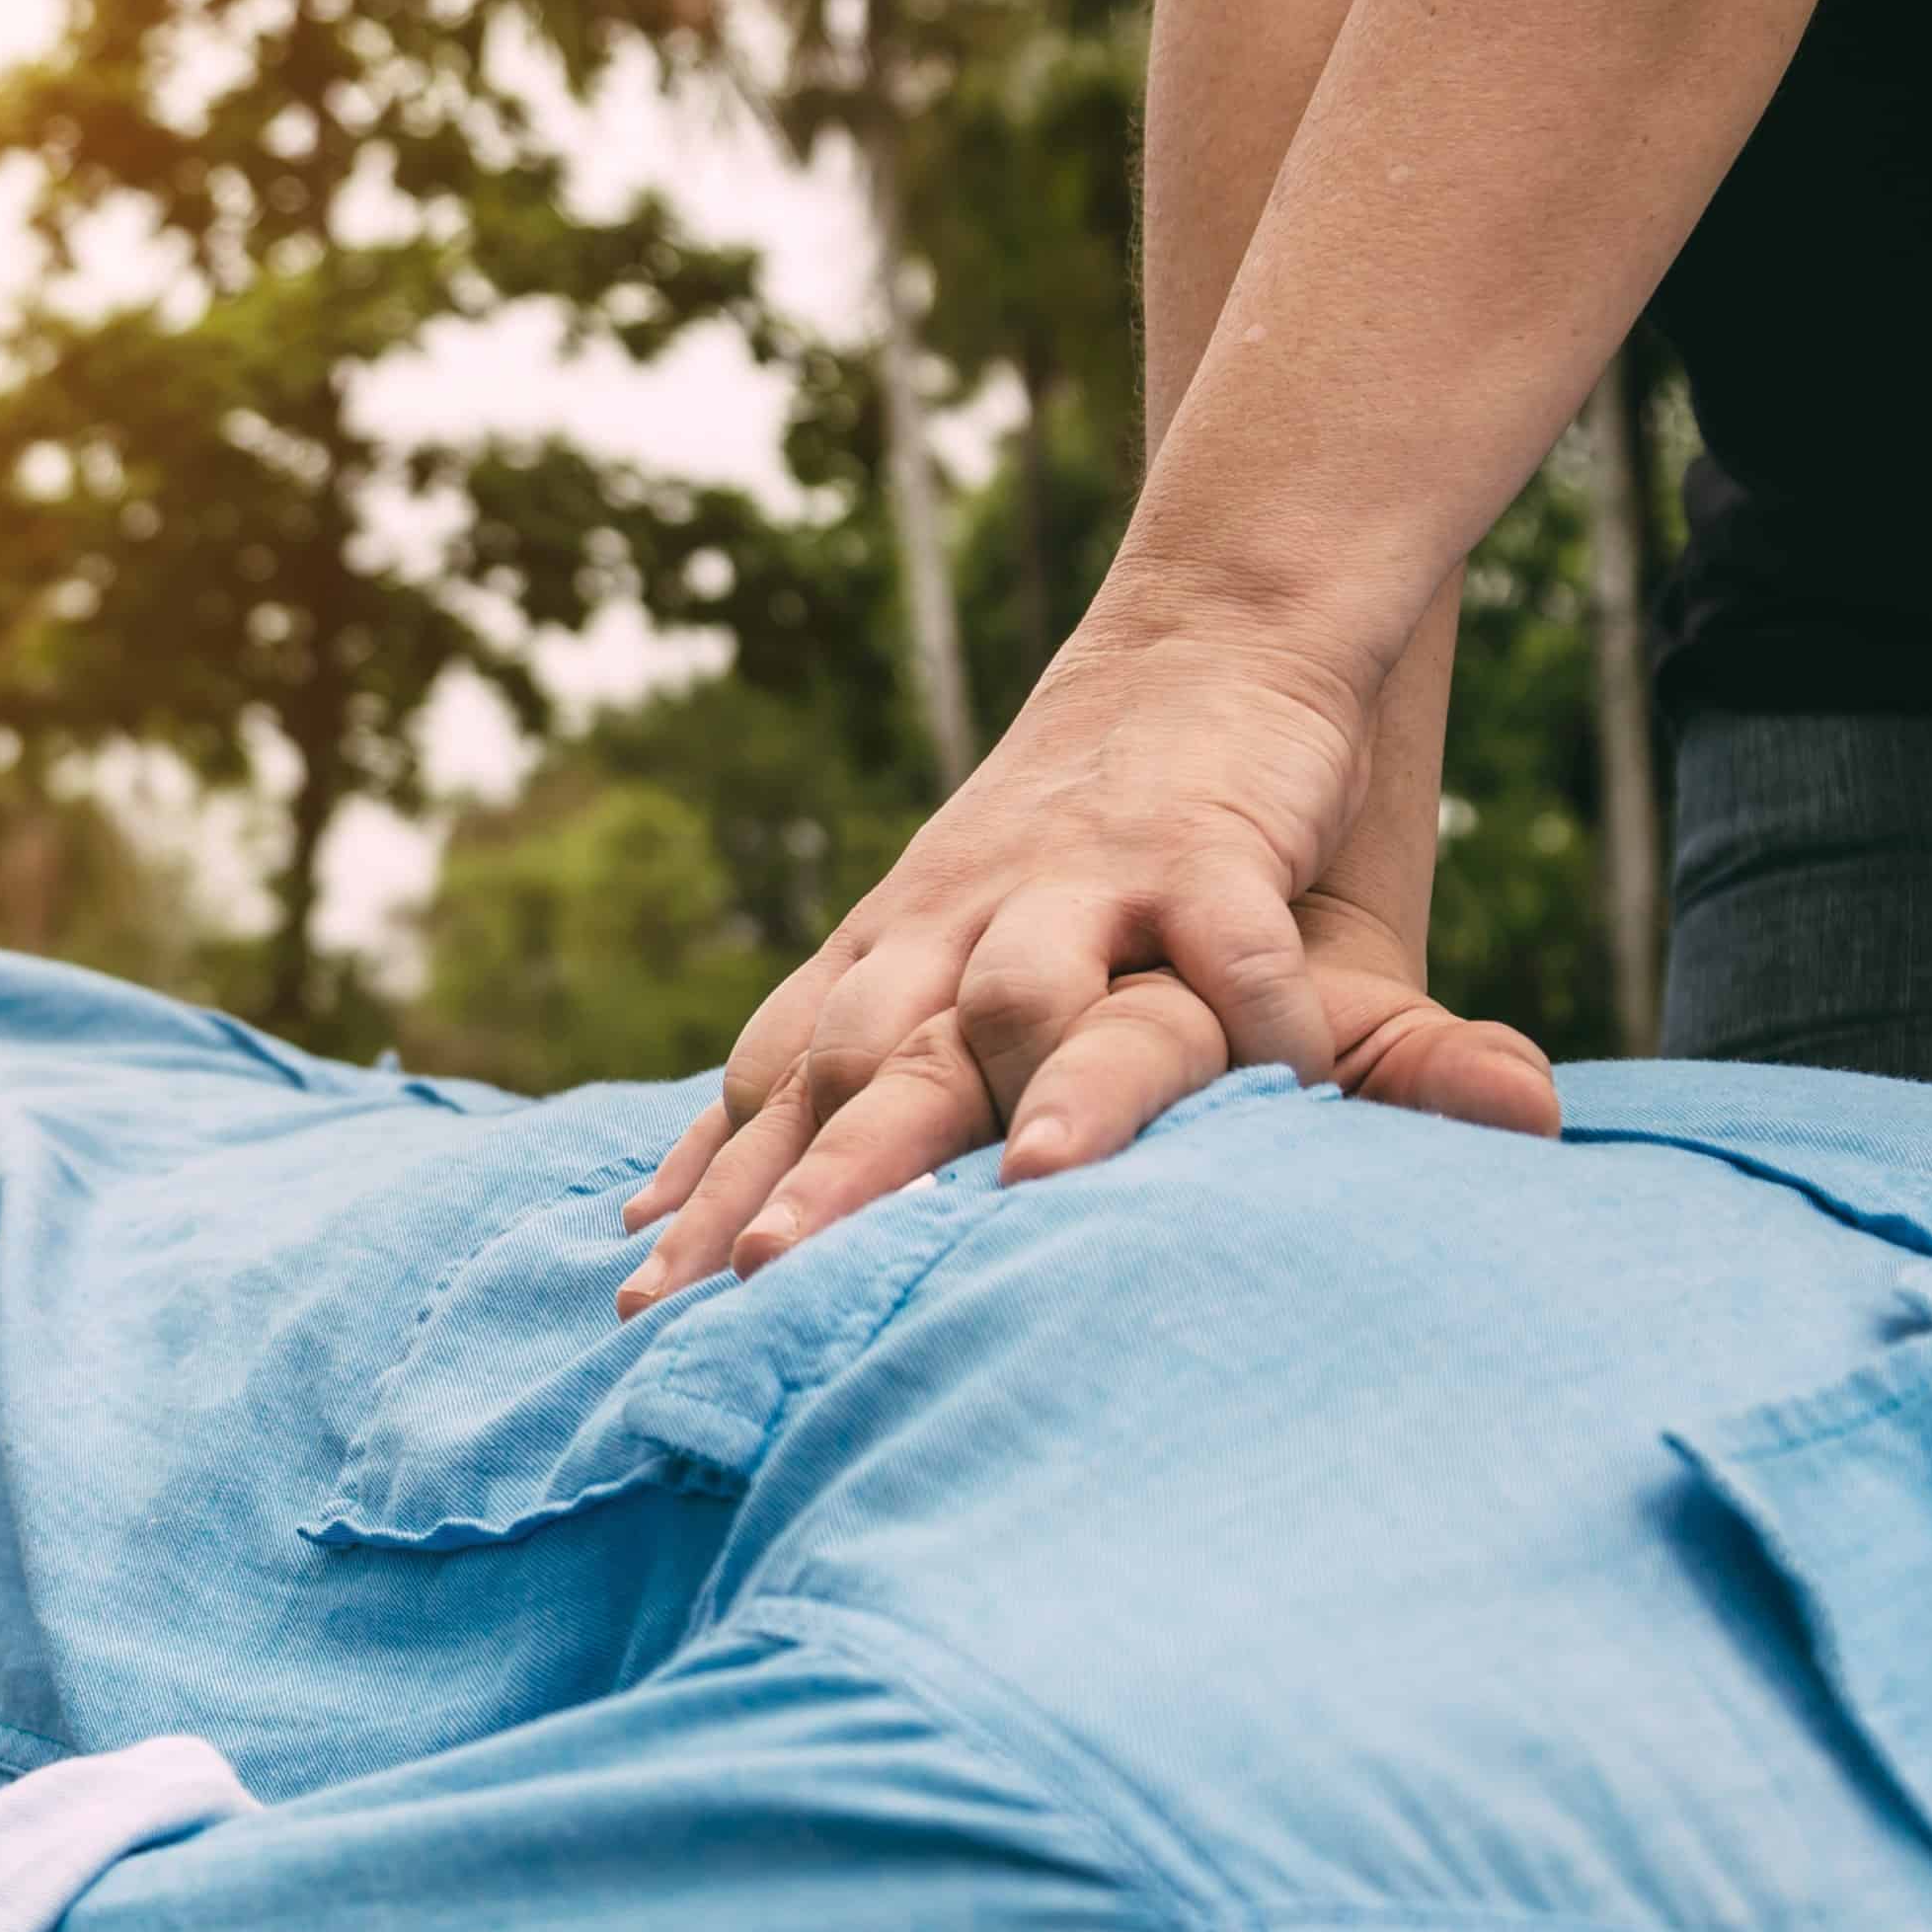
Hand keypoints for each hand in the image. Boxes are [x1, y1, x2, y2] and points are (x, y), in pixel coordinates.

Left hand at [621, 882, 1560, 1315]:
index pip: (775, 1081)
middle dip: (814, 1172)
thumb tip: (663, 1203)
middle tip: (763, 1279)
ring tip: (1025, 1194)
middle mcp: (956, 921)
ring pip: (1021, 994)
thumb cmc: (1063, 825)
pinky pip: (1227, 942)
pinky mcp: (1205, 848)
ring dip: (1021, 1085)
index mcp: (887, 951)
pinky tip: (1285, 1089)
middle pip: (863, 1057)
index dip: (714, 1190)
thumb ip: (832, 1063)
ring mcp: (1077, 883)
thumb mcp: (928, 933)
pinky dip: (1257, 1013)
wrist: (1200, 630)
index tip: (646, 1301)